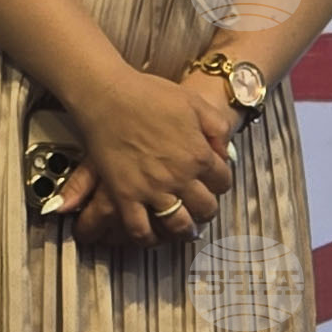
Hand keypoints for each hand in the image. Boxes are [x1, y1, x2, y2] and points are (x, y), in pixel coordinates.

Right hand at [62, 68, 232, 245]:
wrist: (107, 94)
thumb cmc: (147, 93)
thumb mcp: (193, 101)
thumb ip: (216, 126)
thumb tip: (224, 149)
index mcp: (198, 154)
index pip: (223, 181)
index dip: (220, 181)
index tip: (213, 180)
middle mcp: (179, 177)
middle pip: (205, 208)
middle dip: (206, 208)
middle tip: (200, 206)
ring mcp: (152, 189)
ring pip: (178, 224)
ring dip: (185, 230)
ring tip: (184, 228)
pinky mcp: (125, 194)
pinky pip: (140, 229)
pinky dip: (148, 237)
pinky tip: (151, 234)